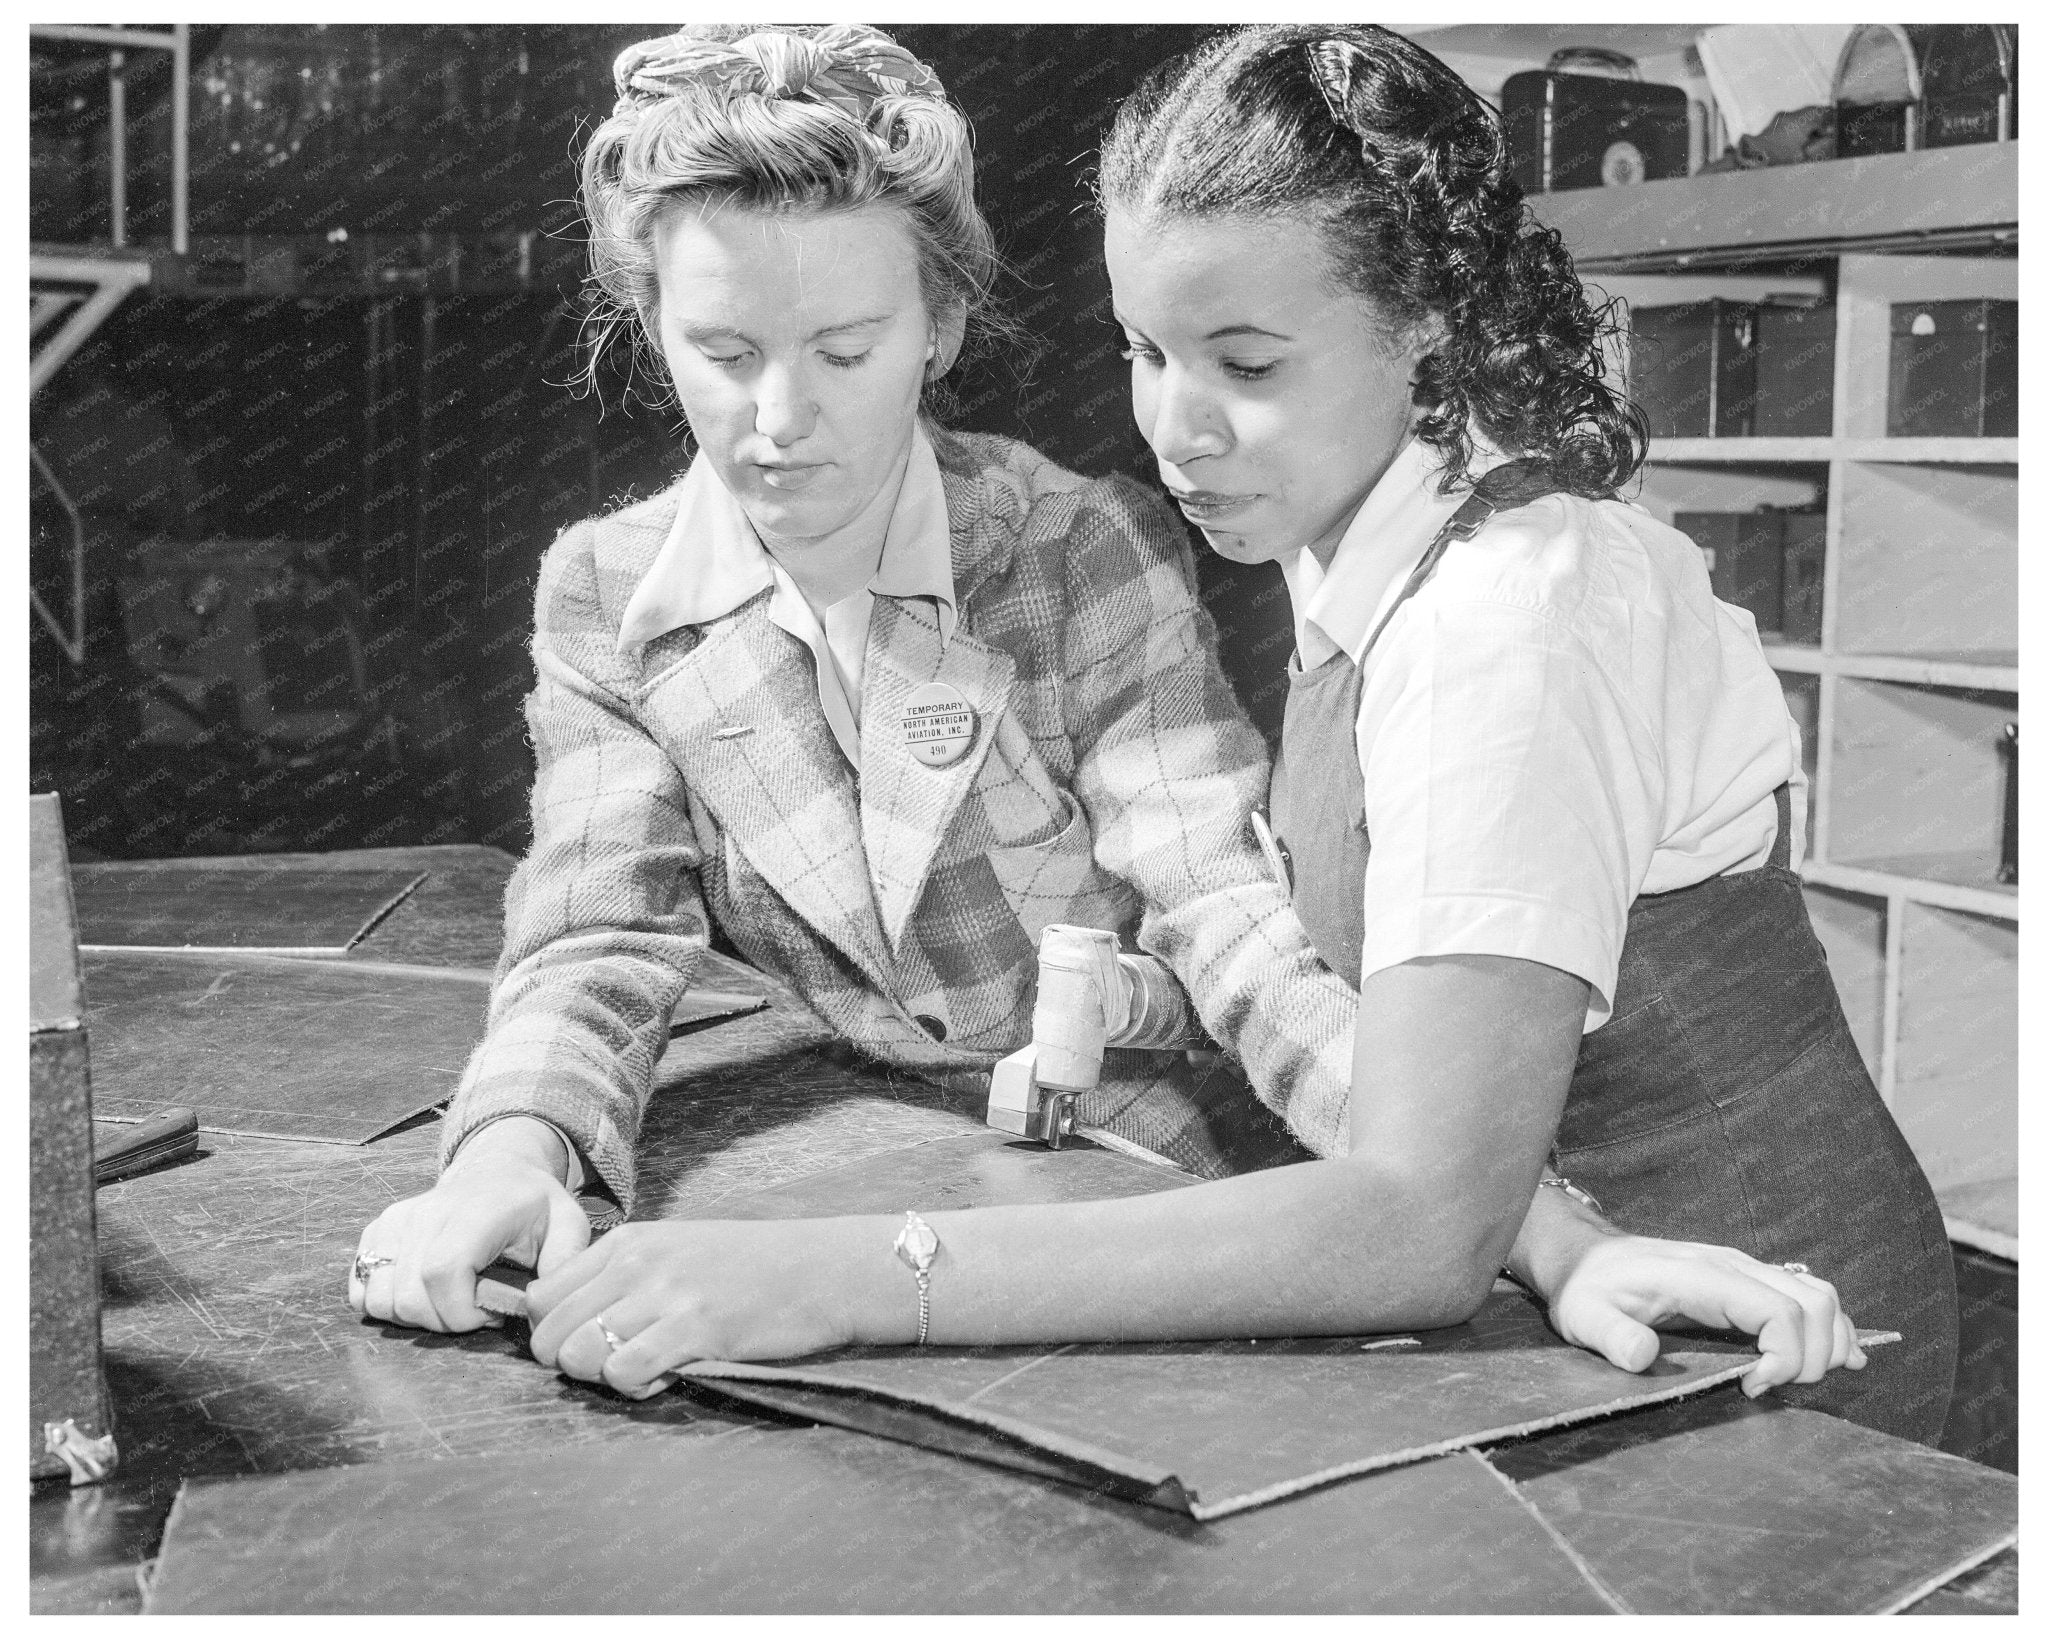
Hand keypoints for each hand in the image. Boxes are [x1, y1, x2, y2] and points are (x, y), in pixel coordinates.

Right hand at [348, 1118, 590, 1332]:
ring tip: (450, 1300)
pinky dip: (386, 1305)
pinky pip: (360, 1289)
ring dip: (414, 1317)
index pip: (443, 1271)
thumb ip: (566, 1262)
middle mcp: (427, 1212)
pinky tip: (422, 1294)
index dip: (459, 1311)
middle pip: (408, 1296)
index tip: (489, 1314)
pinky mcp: (377, 1231)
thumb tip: (550, 1305)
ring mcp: (396, 1220)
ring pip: (379, 1298)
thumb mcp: (568, 1224)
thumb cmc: (532, 1205)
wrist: (496, 1171)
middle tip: (474, 1310)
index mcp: (476, 1211)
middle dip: (442, 1322)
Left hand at [525, 1218, 870, 1399]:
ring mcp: (666, 1292)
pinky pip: (625, 1370)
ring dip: (601, 1379)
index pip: (541, 1297)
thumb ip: (623, 1277)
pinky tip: (664, 1378)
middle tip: (614, 1367)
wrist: (821, 1268)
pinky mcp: (696, 1326)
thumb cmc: (750, 1266)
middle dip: (570, 1364)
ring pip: (579, 1355)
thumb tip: (570, 1326)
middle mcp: (637, 1261)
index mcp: (627, 1241)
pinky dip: (634, 1387)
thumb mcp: (675, 1249)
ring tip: (640, 1372)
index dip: (553, 1333)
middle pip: (550, 1334)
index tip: (589, 1344)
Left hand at [1546, 1231, 1866, 1395]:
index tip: (1752, 1387)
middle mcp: (1733, 1266)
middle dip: (1814, 1357)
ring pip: (1819, 1296)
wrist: (1585, 1258)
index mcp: (1702, 1276)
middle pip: (1815, 1303)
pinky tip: (1831, 1357)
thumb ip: (1611, 1335)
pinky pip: (1806, 1296)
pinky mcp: (1747, 1280)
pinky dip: (1828, 1328)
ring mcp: (1744, 1269)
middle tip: (1773, 1388)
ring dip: (1829, 1342)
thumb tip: (1640, 1356)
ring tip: (1799, 1379)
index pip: (1780, 1311)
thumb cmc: (1587, 1288)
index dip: (1785, 1358)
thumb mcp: (1584, 1316)